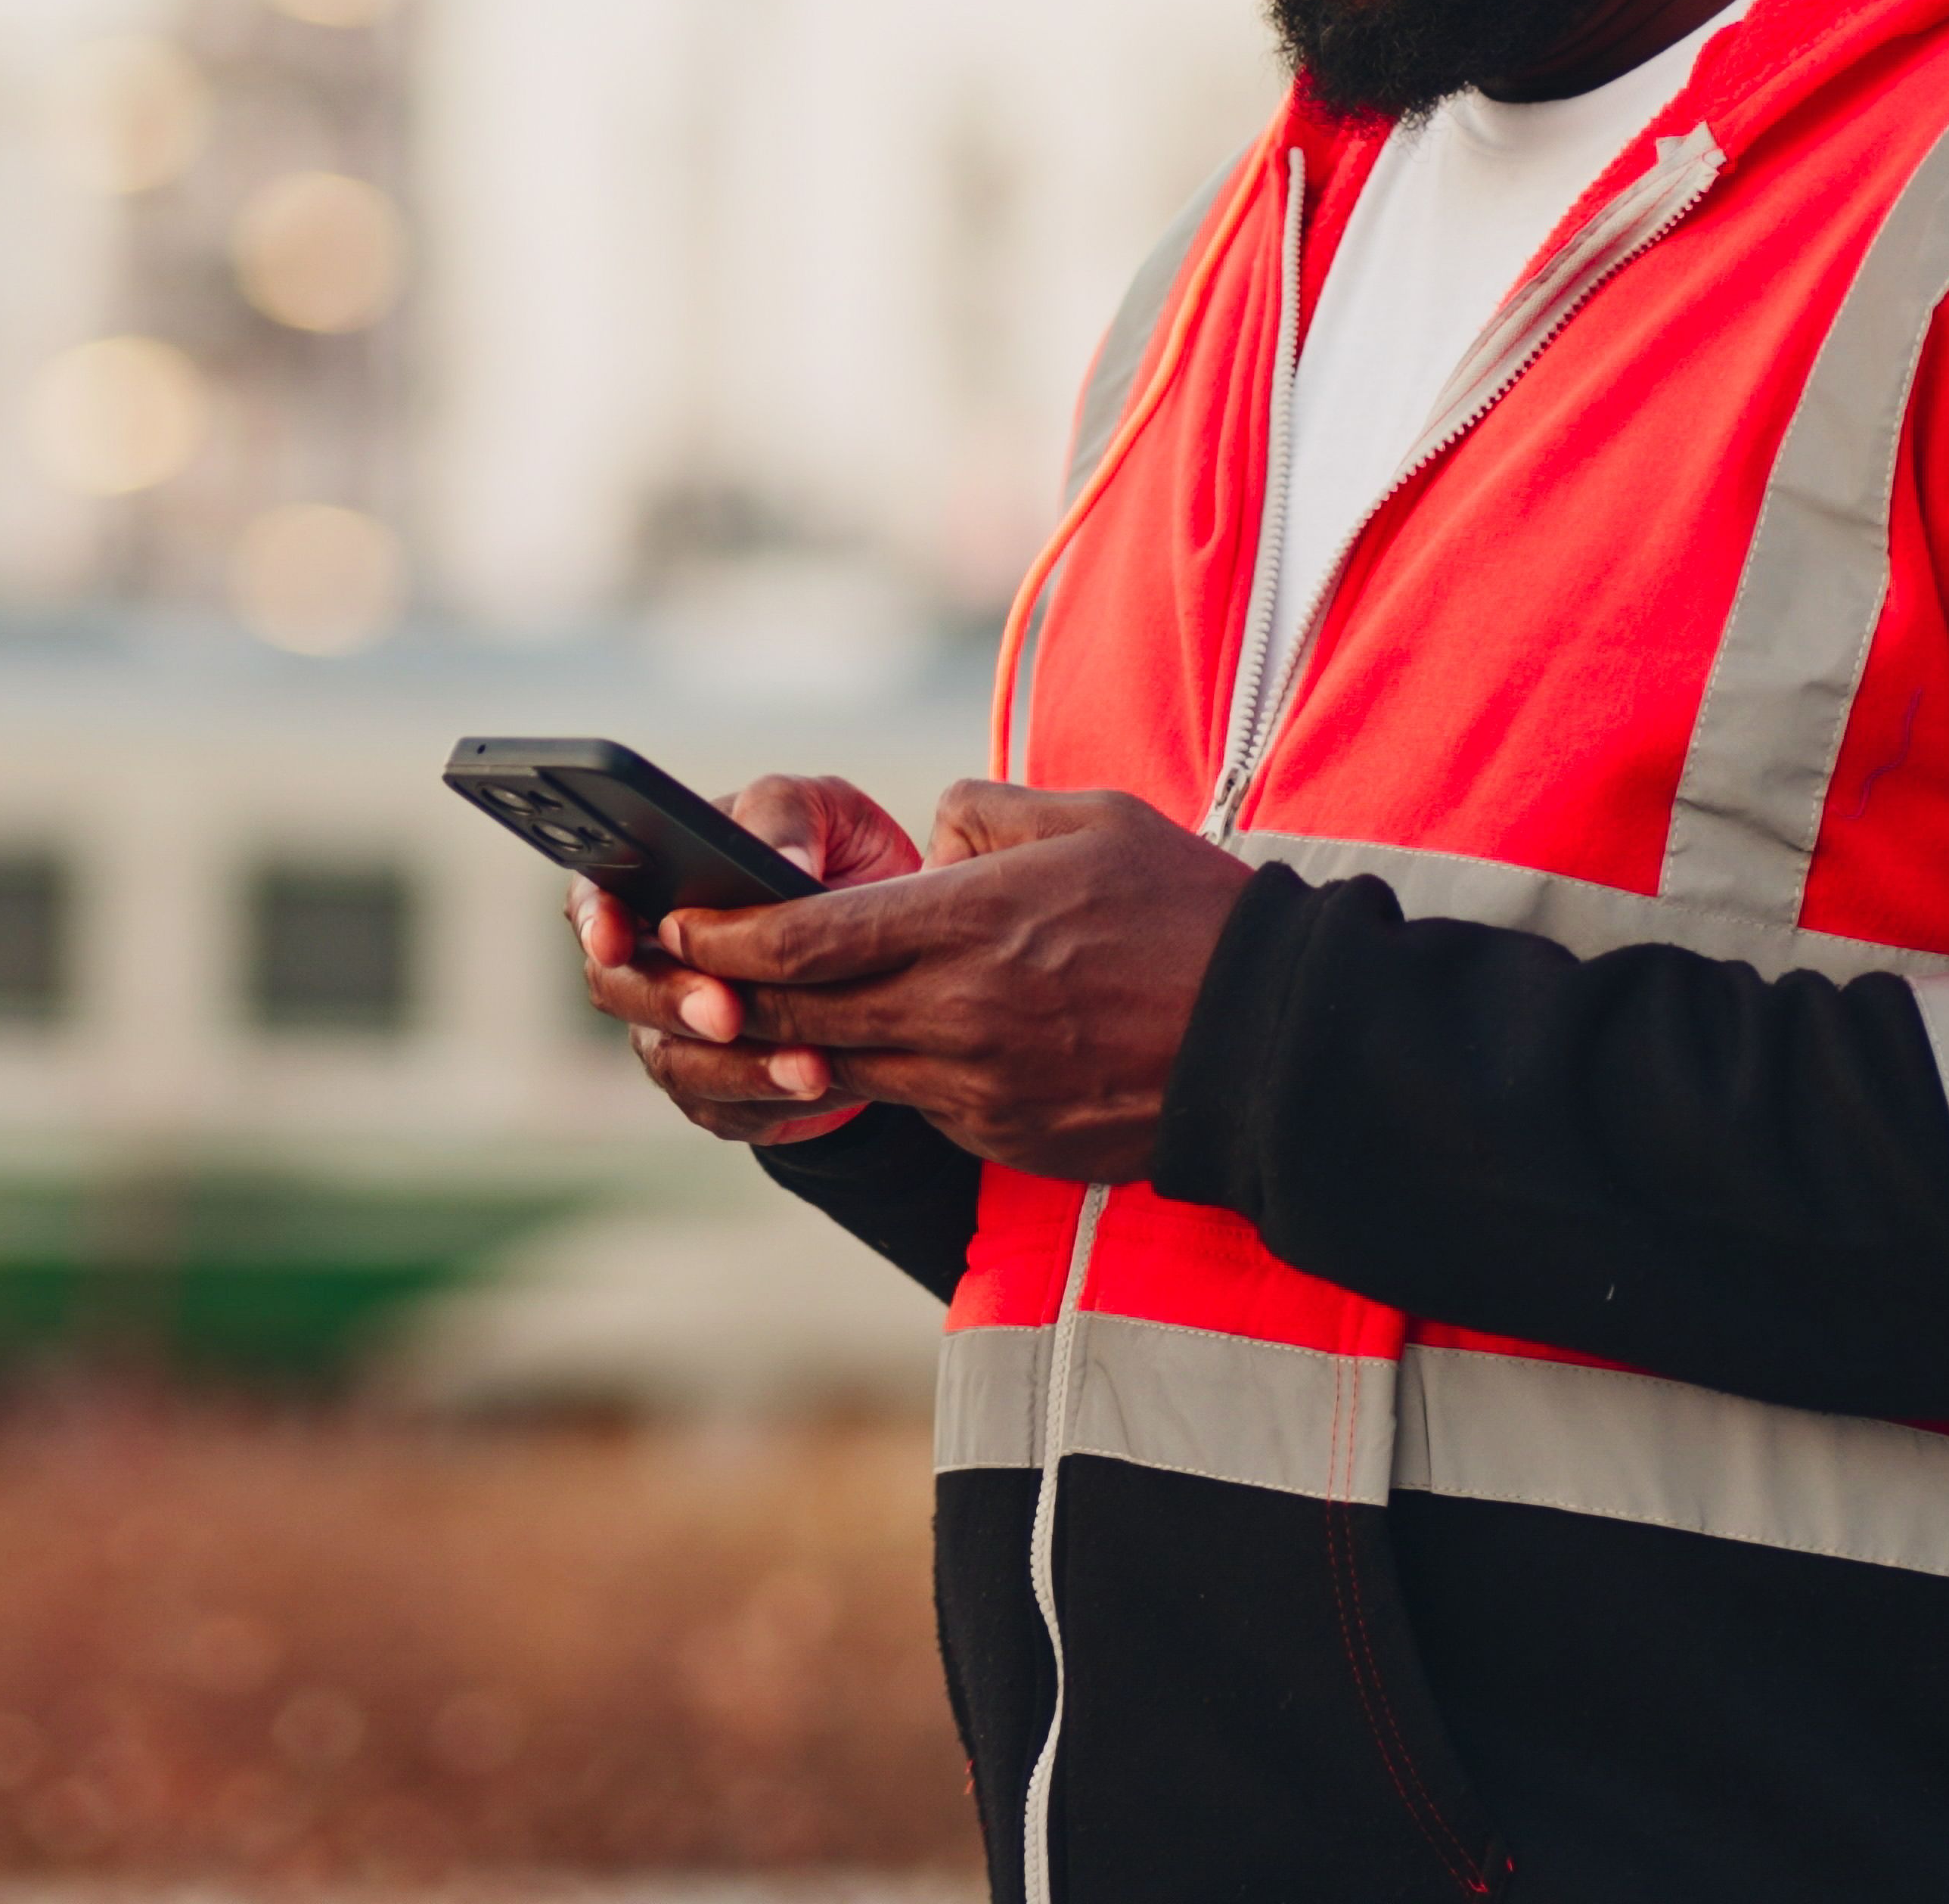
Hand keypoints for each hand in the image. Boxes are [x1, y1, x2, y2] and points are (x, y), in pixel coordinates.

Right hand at [570, 774, 927, 1145]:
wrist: (898, 956)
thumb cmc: (842, 863)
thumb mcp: (824, 812)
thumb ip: (784, 814)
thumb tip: (780, 860)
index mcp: (653, 882)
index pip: (595, 897)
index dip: (596, 920)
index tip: (616, 939)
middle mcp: (650, 962)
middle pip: (621, 989)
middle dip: (672, 1003)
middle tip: (727, 1011)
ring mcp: (676, 1032)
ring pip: (674, 1062)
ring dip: (736, 1068)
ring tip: (808, 1065)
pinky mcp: (720, 1091)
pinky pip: (726, 1109)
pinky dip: (771, 1101)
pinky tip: (820, 1085)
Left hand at [633, 784, 1251, 1181]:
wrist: (1275, 1043)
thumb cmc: (1187, 914)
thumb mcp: (1088, 819)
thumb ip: (984, 813)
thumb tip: (926, 836)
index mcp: (971, 923)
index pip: (804, 938)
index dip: (723, 932)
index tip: (676, 917)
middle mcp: (959, 1013)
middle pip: (798, 1012)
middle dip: (723, 992)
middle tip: (672, 972)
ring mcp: (978, 1086)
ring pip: (844, 1064)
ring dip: (785, 1039)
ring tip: (740, 1010)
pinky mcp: (1004, 1136)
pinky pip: (915, 1101)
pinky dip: (880, 1071)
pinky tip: (867, 1045)